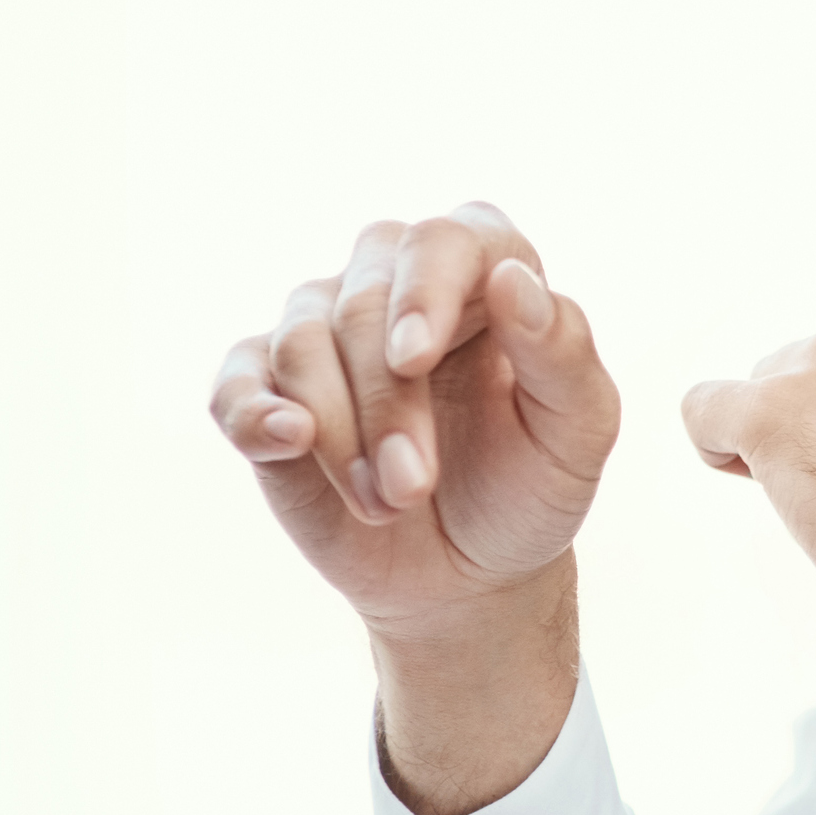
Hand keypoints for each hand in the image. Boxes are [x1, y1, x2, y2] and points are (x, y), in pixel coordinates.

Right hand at [212, 207, 617, 814]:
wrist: (469, 572)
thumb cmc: (529, 486)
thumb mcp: (577, 432)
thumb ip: (563, 352)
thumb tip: (513, 279)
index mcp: (479, 269)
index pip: (442, 242)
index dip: (423, 293)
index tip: (414, 359)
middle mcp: (392, 280)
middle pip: (363, 303)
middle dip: (387, 404)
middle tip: (413, 486)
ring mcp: (324, 330)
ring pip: (302, 343)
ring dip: (339, 434)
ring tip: (386, 502)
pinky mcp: (267, 387)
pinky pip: (238, 381)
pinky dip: (252, 412)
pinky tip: (285, 439)